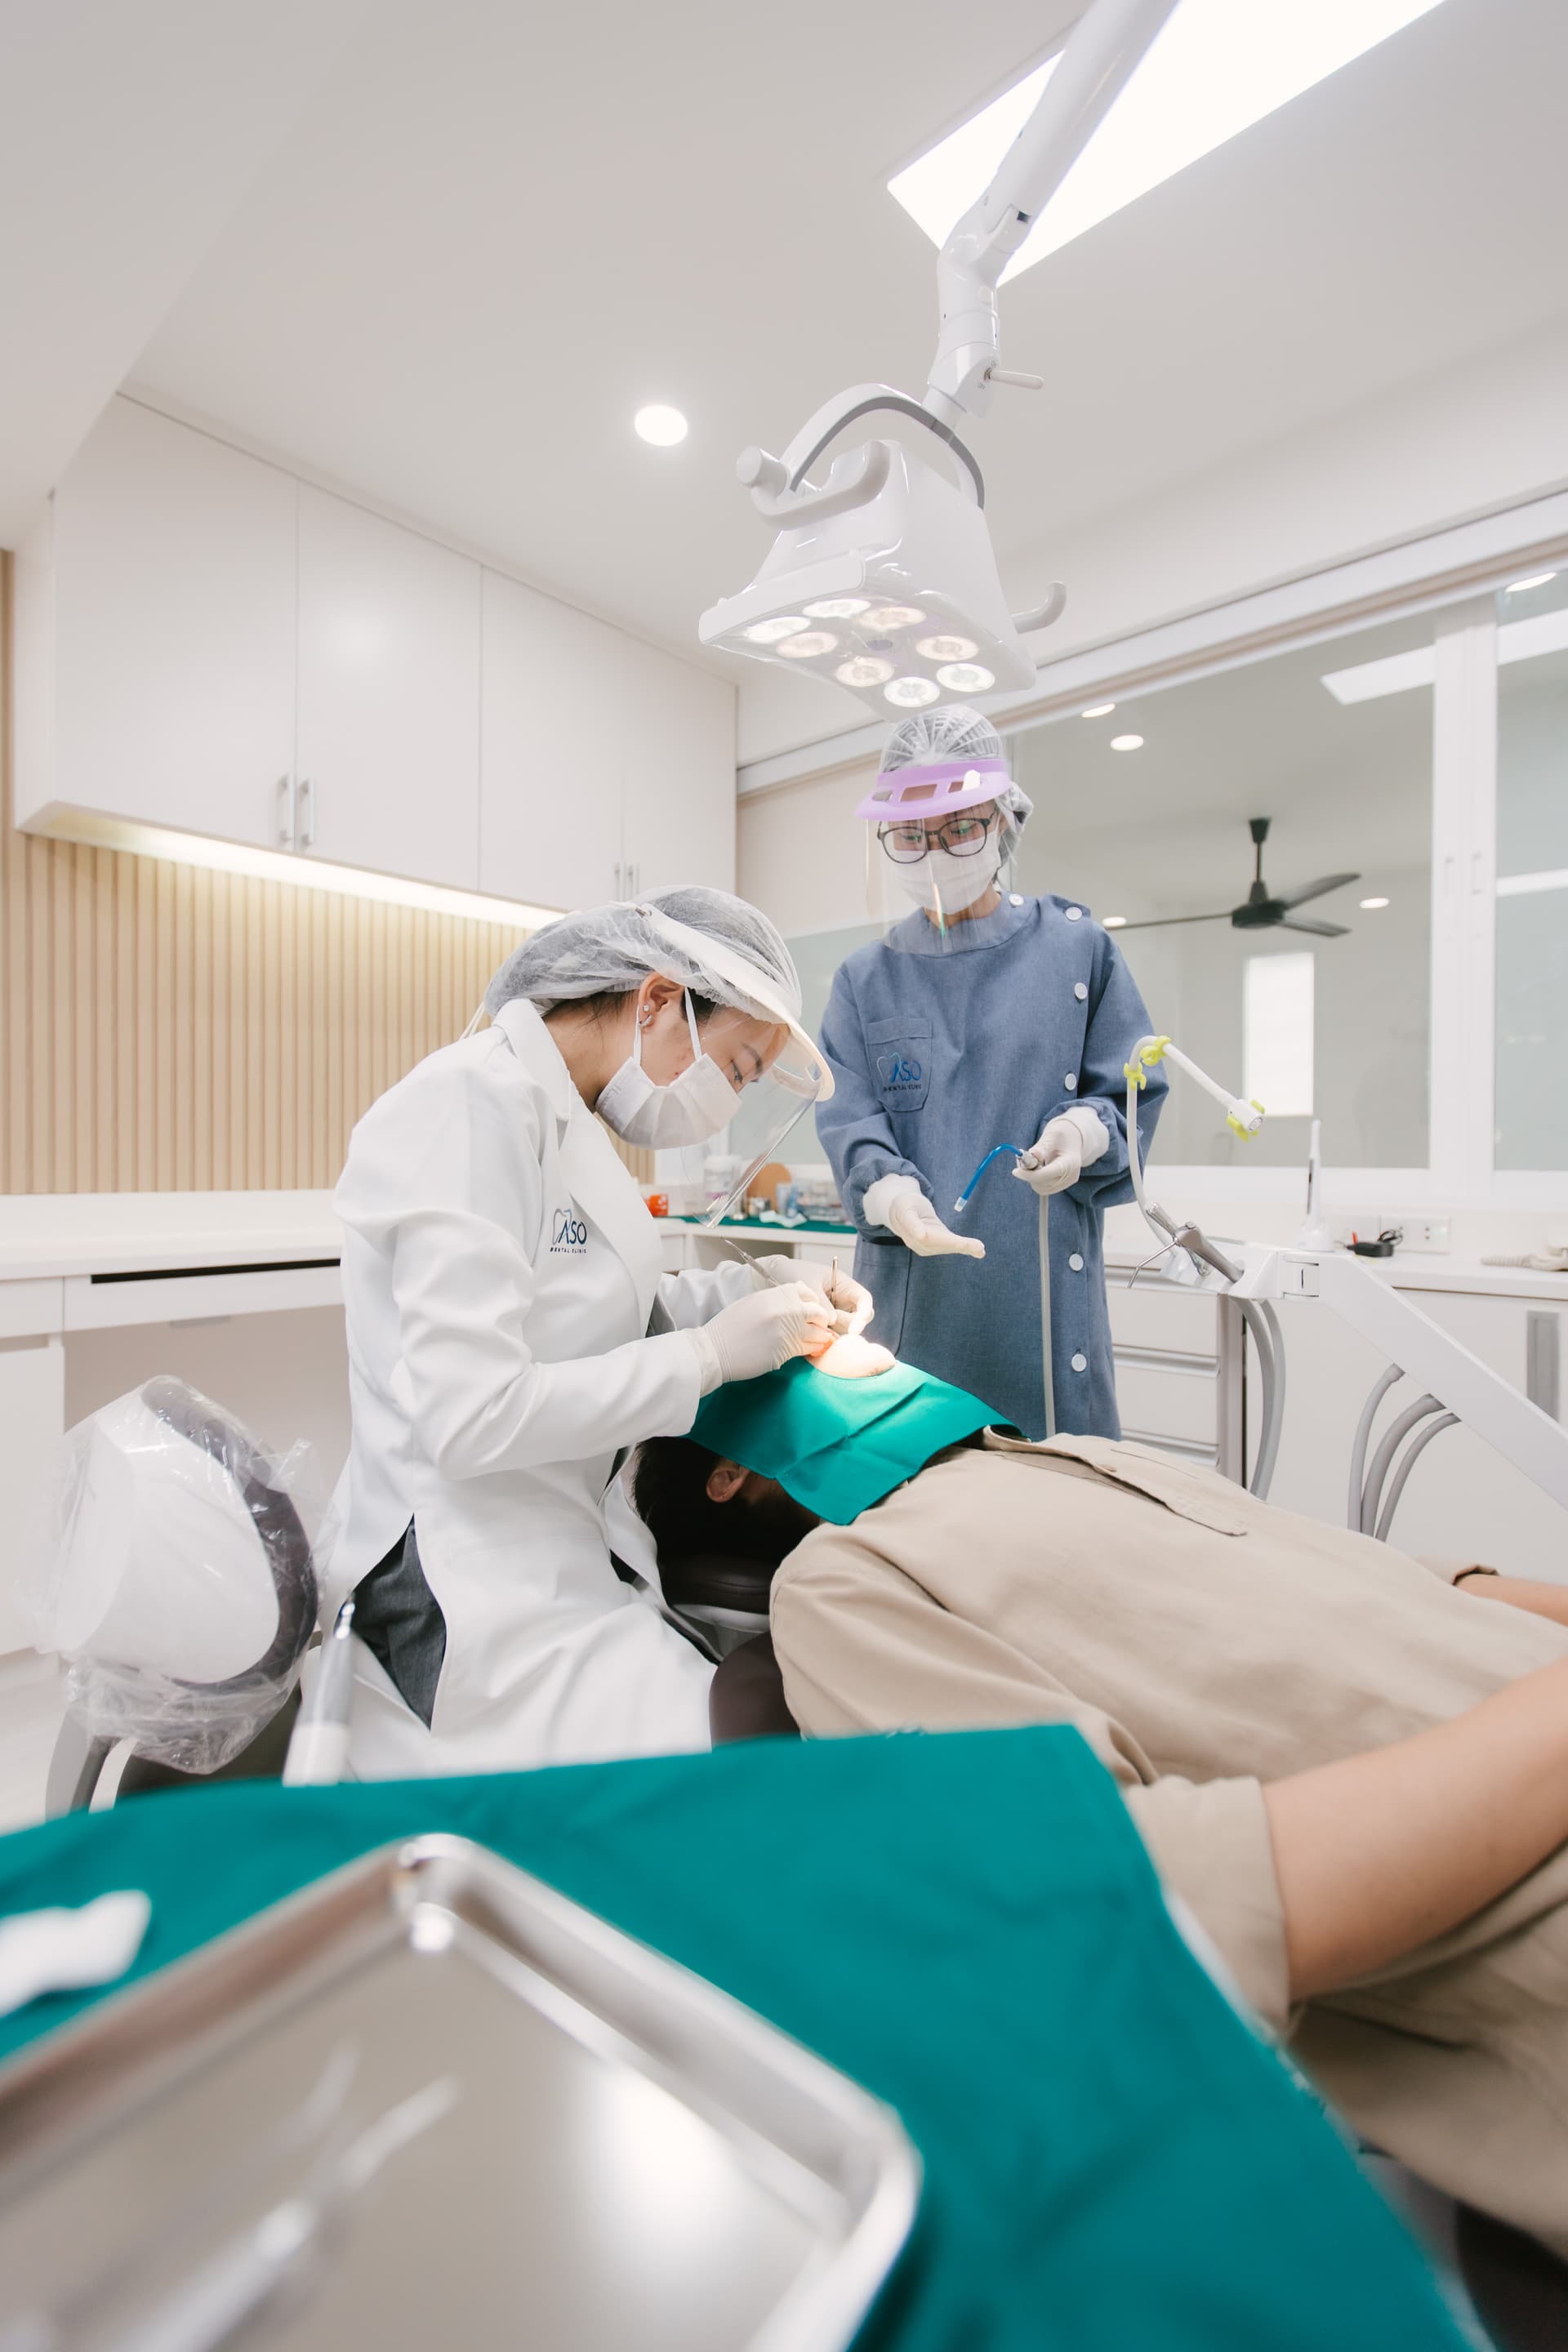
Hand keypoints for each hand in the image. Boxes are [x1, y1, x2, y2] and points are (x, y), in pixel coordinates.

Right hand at [697, 1282, 836, 1388]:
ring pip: (818, 1334)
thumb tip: (798, 1297)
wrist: (714, 1350)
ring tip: (813, 1340)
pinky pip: (808, 1349)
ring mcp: (788, 1331)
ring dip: (818, 1337)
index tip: (811, 1310)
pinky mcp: (787, 1351)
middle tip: (816, 1327)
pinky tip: (807, 1350)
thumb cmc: (730, 1326)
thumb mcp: (753, 1302)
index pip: (808, 1293)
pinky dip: (811, 1349)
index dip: (812, 1302)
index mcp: (777, 1294)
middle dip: (820, 1321)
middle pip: (818, 1313)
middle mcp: (786, 1310)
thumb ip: (777, 1299)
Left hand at [761, 1256, 874, 1335]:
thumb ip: (822, 1303)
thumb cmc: (793, 1272)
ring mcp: (834, 1311)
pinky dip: (824, 1335)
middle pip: (859, 1317)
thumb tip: (832, 1321)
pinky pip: (831, 1332)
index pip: (864, 1299)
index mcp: (844, 1285)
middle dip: (849, 1325)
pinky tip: (811, 1332)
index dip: (864, 1314)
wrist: (774, 1276)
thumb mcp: (809, 1284)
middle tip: (828, 1324)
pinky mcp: (823, 1322)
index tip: (854, 1328)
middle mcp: (843, 1299)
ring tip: (813, 1322)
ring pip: (845, 1327)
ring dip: (834, 1331)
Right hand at [886, 1189, 984, 1260]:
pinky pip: (951, 1246)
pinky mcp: (936, 1245)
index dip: (941, 1242)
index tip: (953, 1244)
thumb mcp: (905, 1206)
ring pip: (948, 1247)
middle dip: (960, 1246)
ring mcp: (926, 1246)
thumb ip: (912, 1221)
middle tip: (979, 1249)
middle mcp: (918, 1242)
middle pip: (941, 1244)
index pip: (926, 1237)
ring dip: (965, 1248)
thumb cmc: (905, 1205)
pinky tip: (978, 1252)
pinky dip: (965, 1248)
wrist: (901, 1213)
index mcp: (909, 1229)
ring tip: (980, 1250)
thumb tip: (922, 1236)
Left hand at [1014, 1108, 1108, 1196]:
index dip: (1029, 1175)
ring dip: (1031, 1177)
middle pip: (1042, 1184)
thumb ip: (1042, 1147)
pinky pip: (1043, 1188)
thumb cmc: (1062, 1134)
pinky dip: (1035, 1180)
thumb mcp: (1052, 1135)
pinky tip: (1036, 1168)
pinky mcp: (1062, 1185)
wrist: (1073, 1138)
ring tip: (1031, 1162)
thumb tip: (1032, 1156)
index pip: (1046, 1175)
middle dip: (1029, 1174)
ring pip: (1041, 1188)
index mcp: (1070, 1163)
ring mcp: (1067, 1182)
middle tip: (1021, 1161)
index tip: (1015, 1171)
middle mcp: (1071, 1176)